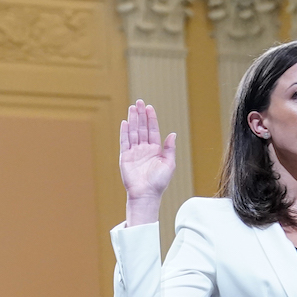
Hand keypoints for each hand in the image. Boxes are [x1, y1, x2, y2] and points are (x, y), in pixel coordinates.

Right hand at [119, 100, 175, 223]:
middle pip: (141, 128)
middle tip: (139, 102)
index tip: (150, 107)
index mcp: (155, 150)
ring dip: (133, 119)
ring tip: (132, 107)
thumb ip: (170, 148)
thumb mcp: (169, 164)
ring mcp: (134, 152)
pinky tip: (125, 122)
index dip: (151, 118)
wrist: (146, 194)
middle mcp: (144, 149)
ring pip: (133, 132)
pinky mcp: (125, 157)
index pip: (152, 130)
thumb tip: (173, 134)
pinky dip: (124, 132)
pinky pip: (124, 142)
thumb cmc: (159, 182)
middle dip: (140, 115)